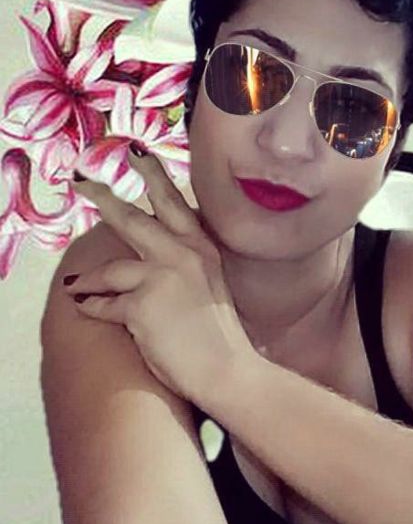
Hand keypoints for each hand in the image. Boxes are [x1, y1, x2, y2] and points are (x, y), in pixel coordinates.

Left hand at [65, 144, 258, 407]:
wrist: (227, 368)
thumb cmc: (219, 331)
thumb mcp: (210, 280)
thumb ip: (186, 258)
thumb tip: (150, 249)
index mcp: (201, 246)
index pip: (173, 202)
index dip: (153, 175)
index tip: (137, 154)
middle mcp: (182, 253)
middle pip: (132, 218)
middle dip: (103, 197)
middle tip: (83, 181)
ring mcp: (161, 276)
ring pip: (109, 269)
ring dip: (88, 279)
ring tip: (75, 284)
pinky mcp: (142, 305)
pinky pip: (104, 305)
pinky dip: (95, 310)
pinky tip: (90, 311)